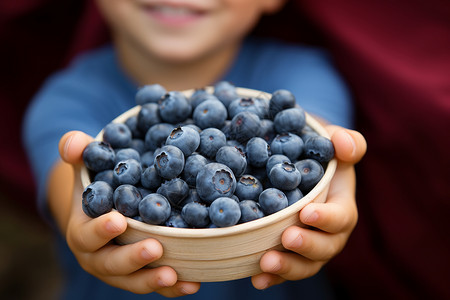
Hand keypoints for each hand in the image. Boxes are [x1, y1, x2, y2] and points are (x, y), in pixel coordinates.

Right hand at [58, 131, 200, 296]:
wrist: (104, 213)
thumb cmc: (97, 188)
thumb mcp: (85, 169)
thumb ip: (78, 153)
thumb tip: (74, 141)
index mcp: (82, 232)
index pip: (87, 235)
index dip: (101, 230)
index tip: (119, 220)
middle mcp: (98, 257)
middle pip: (111, 264)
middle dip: (132, 258)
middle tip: (154, 248)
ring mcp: (120, 270)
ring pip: (133, 281)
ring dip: (153, 280)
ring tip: (174, 275)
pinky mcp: (140, 275)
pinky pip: (154, 285)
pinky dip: (173, 288)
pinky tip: (192, 283)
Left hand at [251, 126, 366, 288]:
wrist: (293, 164)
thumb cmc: (314, 152)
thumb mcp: (331, 140)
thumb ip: (346, 141)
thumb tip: (345, 145)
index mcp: (340, 207)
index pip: (341, 217)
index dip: (327, 218)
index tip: (307, 213)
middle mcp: (327, 233)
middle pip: (324, 248)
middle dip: (307, 246)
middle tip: (287, 238)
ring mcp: (307, 247)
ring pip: (304, 265)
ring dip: (287, 267)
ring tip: (266, 264)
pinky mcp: (287, 253)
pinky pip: (283, 271)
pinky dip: (271, 277)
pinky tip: (255, 278)